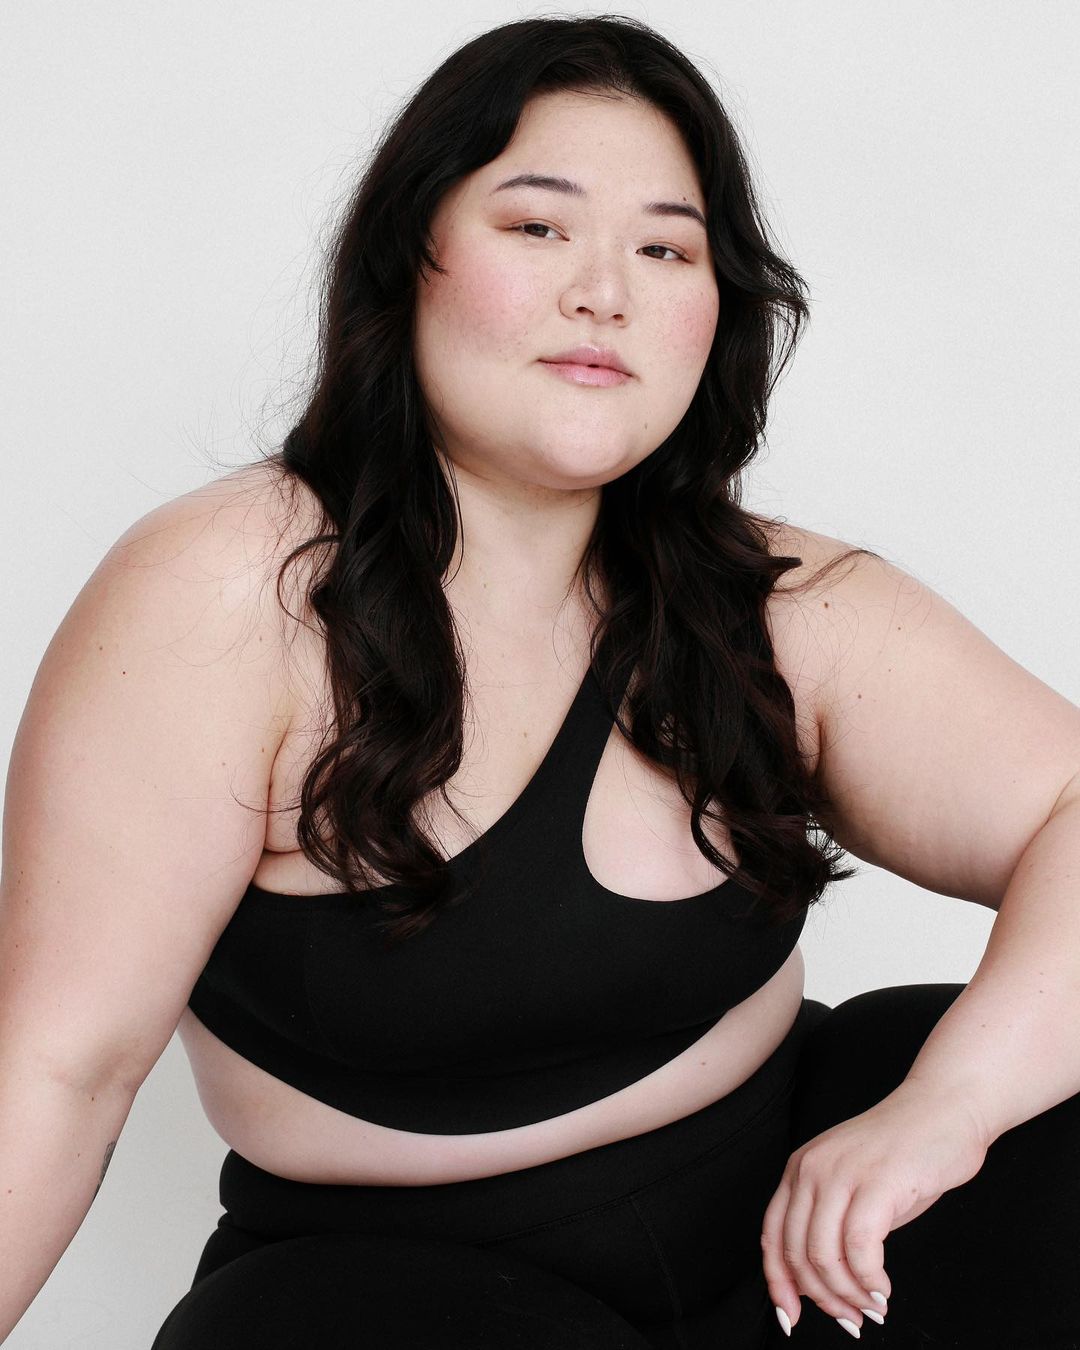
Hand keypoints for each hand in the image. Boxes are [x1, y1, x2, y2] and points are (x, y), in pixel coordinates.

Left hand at [761, 1080, 990, 1333]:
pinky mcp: (877, 1183)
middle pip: (797, 1253)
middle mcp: (812, 1169)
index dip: (777, 1284)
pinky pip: (860, 1248)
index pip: (772, 1236)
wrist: (945, 1109)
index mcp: (800, 1168)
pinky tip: (884, 1290)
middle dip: (823, 1298)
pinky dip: (870, 1280)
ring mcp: (842, 1173)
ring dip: (849, 1295)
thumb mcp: (853, 1187)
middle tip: (852, 1319)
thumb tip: (815, 1285)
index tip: (791, 1318)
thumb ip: (829, 1225)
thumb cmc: (904, 1155)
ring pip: (825, 1257)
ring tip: (872, 1307)